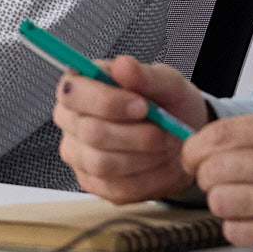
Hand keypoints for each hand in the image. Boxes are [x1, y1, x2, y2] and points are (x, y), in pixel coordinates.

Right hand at [53, 54, 211, 204]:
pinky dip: (147, 177)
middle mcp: (69, 120)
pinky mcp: (92, 182)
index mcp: (79, 86)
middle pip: (90, 132)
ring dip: (143, 156)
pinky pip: (115, 186)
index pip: (73, 93)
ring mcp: (77, 154)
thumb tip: (122, 65)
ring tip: (165, 145)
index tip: (142, 105)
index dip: (107, 102)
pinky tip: (159, 163)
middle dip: (136, 134)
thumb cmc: (169, 105)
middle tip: (165, 130)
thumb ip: (146, 74)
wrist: (182, 138)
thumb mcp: (168, 84)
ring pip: (102, 163)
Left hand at [178, 110, 252, 251]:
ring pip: (220, 202)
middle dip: (206, 179)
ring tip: (241, 205)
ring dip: (222, 205)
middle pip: (212, 169)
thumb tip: (214, 143)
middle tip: (218, 184)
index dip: (194, 150)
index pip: (217, 134)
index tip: (193, 159)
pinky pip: (237, 232)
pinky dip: (238, 229)